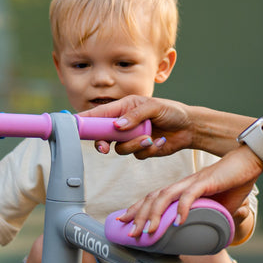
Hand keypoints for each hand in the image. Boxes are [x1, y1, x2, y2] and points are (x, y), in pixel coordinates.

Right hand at [80, 95, 196, 158]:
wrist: (190, 127)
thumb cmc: (172, 111)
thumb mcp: (154, 107)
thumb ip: (135, 115)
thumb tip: (117, 126)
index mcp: (123, 107)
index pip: (99, 114)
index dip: (85, 120)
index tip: (73, 127)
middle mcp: (124, 123)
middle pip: (103, 136)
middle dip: (103, 142)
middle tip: (105, 147)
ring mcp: (131, 137)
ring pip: (120, 148)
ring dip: (134, 145)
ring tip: (150, 138)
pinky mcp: (141, 149)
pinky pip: (136, 155)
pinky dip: (148, 150)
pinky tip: (159, 142)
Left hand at [121, 146, 262, 236]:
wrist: (251, 161)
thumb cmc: (235, 181)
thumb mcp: (219, 207)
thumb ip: (210, 219)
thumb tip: (208, 239)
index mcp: (183, 189)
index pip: (155, 198)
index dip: (139, 210)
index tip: (126, 222)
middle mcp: (183, 184)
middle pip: (154, 198)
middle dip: (139, 216)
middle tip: (130, 233)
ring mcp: (193, 182)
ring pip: (166, 196)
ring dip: (155, 215)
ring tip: (149, 231)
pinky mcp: (206, 181)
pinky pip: (190, 196)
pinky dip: (182, 209)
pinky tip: (178, 222)